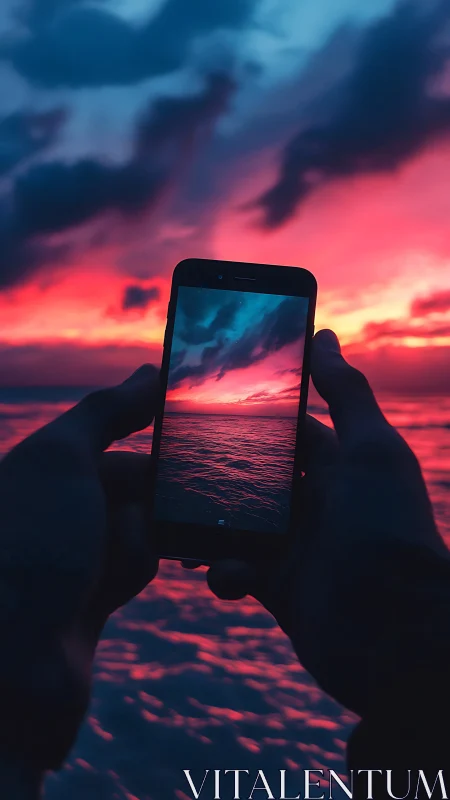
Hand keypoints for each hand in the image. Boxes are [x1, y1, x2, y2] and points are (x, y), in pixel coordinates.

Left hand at [0, 366, 158, 769]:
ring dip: (145, 536)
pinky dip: (138, 566)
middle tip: (180, 492)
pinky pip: (138, 563)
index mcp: (47, 463)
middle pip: (136, 477)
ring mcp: (76, 550)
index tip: (205, 418)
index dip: (157, 425)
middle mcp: (60, 502)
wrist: (10, 664)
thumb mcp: (62, 459)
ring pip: (143, 521)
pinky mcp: (94, 593)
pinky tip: (120, 583)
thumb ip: (106, 412)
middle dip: (160, 488)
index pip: (117, 429)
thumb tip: (150, 372)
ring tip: (126, 557)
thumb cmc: (29, 545)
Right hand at [206, 330, 448, 716]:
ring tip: (175, 518)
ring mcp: (297, 546)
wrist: (394, 634)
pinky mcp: (281, 587)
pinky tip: (226, 573)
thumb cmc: (387, 532)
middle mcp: (317, 502)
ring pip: (237, 523)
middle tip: (170, 461)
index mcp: (339, 465)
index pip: (286, 430)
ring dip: (208, 522)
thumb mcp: (372, 450)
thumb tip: (323, 335)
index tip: (204, 402)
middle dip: (217, 471)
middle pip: (254, 476)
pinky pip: (238, 572)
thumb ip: (346, 392)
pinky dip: (225, 571)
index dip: (251, 414)